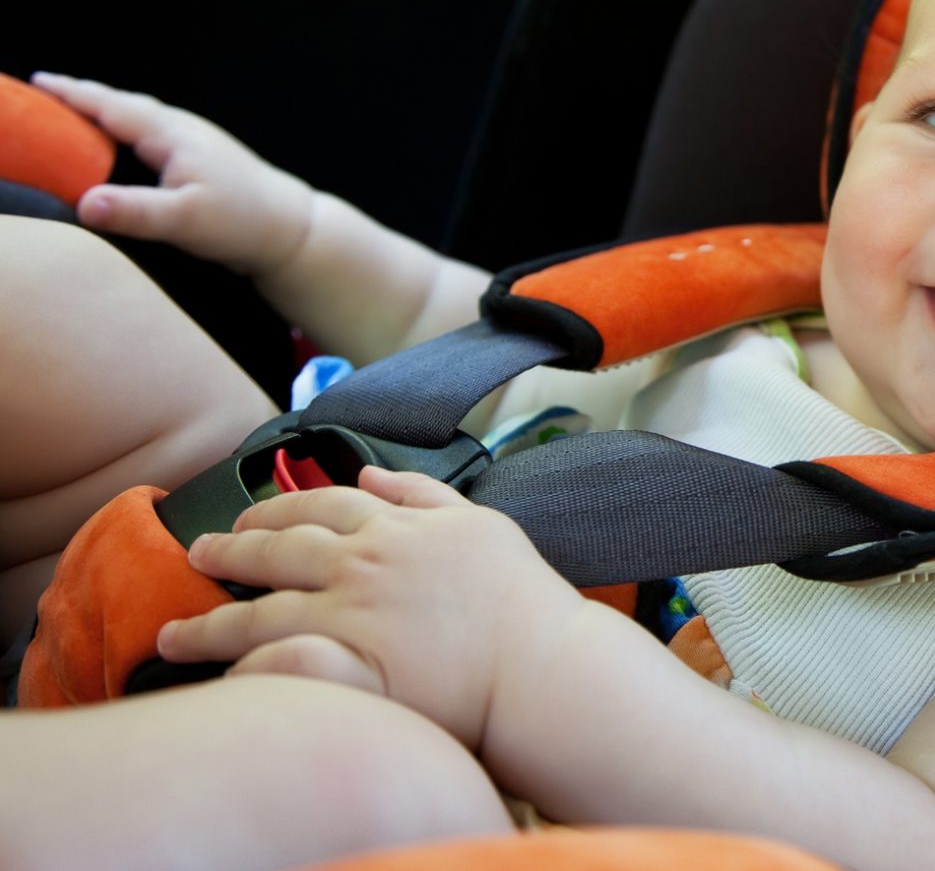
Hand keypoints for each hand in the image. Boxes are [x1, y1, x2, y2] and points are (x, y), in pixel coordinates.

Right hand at [31, 72, 314, 274]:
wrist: (292, 229)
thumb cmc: (243, 222)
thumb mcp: (185, 220)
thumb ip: (135, 212)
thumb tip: (84, 204)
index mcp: (172, 134)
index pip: (111, 106)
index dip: (72, 94)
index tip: (36, 82)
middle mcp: (180, 130)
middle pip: (120, 106)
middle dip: (80, 97)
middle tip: (39, 93)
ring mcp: (190, 143)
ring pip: (135, 120)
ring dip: (101, 113)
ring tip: (64, 113)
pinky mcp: (196, 162)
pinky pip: (147, 137)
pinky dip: (121, 134)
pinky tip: (112, 145)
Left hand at [157, 467, 580, 750]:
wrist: (542, 662)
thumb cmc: (520, 598)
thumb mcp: (480, 521)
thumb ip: (422, 492)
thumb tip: (374, 474)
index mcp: (392, 528)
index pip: (316, 504)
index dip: (273, 508)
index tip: (246, 519)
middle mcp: (363, 566)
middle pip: (274, 552)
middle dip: (227, 552)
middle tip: (196, 556)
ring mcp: (352, 619)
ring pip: (260, 613)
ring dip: (210, 623)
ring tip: (176, 633)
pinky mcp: (353, 670)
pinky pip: (281, 667)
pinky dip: (245, 670)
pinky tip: (220, 677)